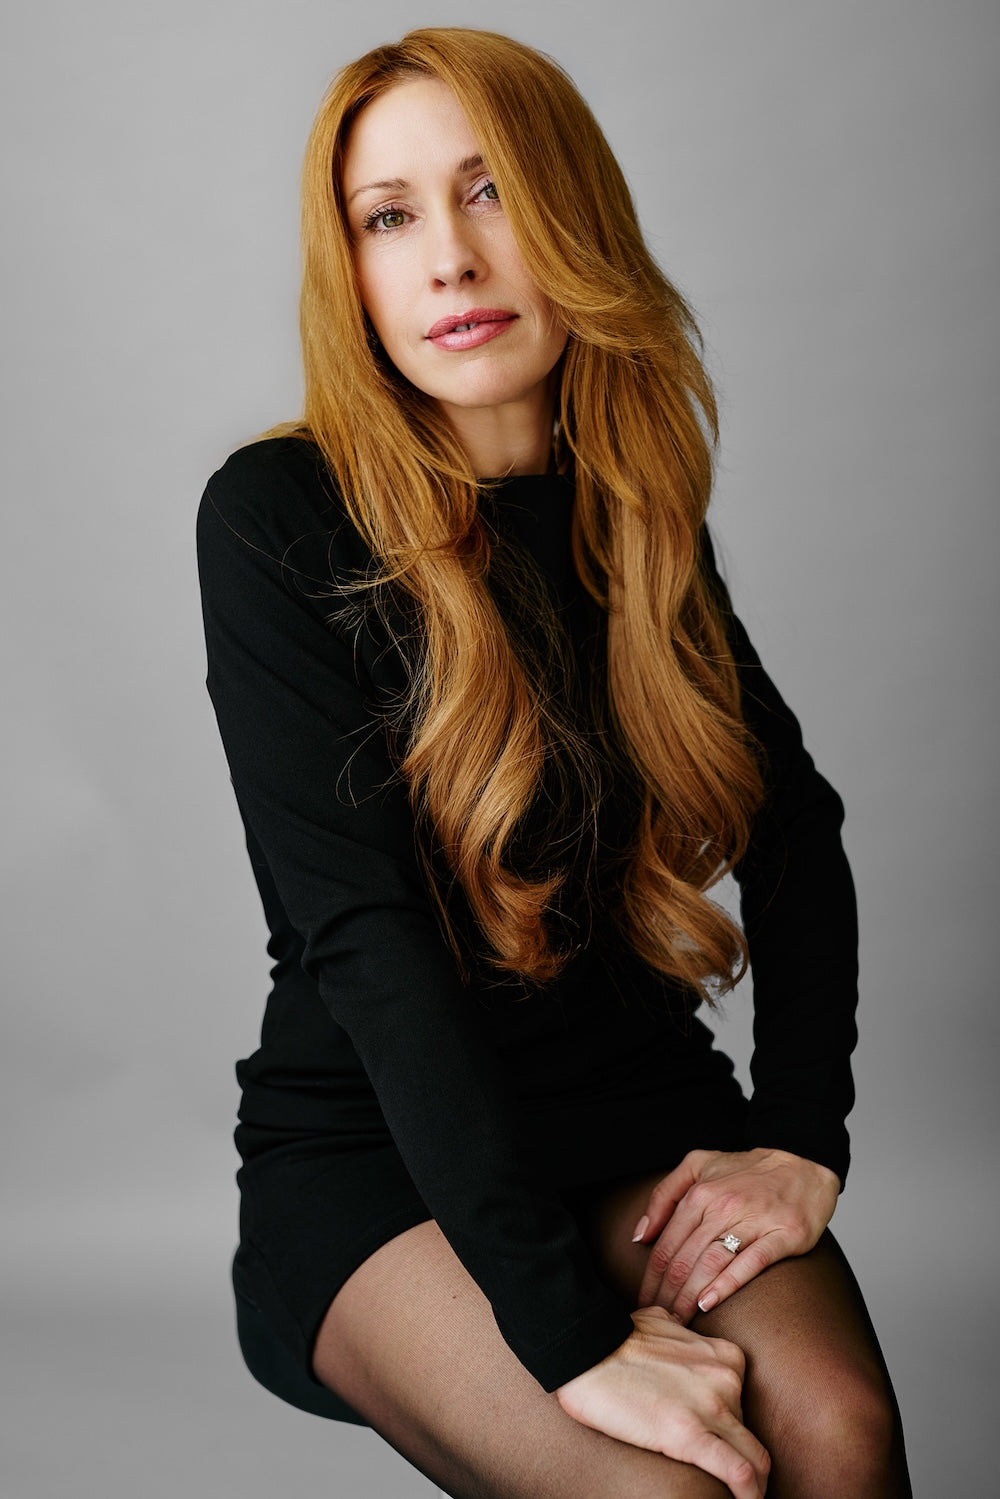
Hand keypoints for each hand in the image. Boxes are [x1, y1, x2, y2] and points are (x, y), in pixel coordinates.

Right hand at [556, 1306, 768, 1496]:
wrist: (586, 1349)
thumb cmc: (615, 1337)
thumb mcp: (664, 1323)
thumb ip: (683, 1336)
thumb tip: (677, 1338)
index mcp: (723, 1356)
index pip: (743, 1404)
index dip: (732, 1428)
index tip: (724, 1446)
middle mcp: (726, 1379)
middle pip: (747, 1433)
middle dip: (739, 1456)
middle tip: (729, 1480)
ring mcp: (712, 1407)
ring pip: (755, 1460)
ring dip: (752, 1484)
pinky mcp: (690, 1436)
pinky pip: (739, 1473)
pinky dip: (748, 1495)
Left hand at [633, 1148, 838, 1322]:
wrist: (803, 1167)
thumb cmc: (746, 1171)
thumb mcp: (698, 1165)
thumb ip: (664, 1195)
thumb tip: (641, 1235)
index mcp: (701, 1193)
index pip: (667, 1245)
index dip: (651, 1279)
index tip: (643, 1304)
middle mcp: (724, 1206)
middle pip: (685, 1258)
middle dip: (666, 1295)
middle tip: (656, 1322)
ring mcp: (754, 1220)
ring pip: (711, 1263)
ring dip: (689, 1297)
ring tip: (677, 1321)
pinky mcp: (783, 1235)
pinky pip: (750, 1263)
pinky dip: (727, 1285)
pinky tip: (709, 1303)